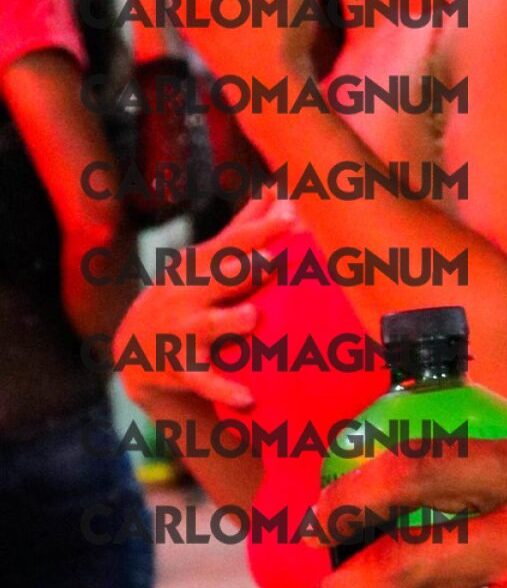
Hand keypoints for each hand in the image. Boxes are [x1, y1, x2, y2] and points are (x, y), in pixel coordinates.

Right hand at [113, 192, 297, 423]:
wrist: (133, 352)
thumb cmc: (186, 296)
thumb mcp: (205, 261)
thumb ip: (244, 228)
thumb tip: (278, 189)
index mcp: (198, 266)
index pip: (232, 244)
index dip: (260, 230)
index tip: (292, 215)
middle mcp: (187, 295)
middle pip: (217, 278)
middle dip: (241, 269)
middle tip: (271, 260)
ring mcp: (182, 331)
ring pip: (208, 326)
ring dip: (229, 321)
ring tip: (251, 318)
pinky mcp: (181, 369)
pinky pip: (205, 381)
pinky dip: (224, 389)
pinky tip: (249, 398)